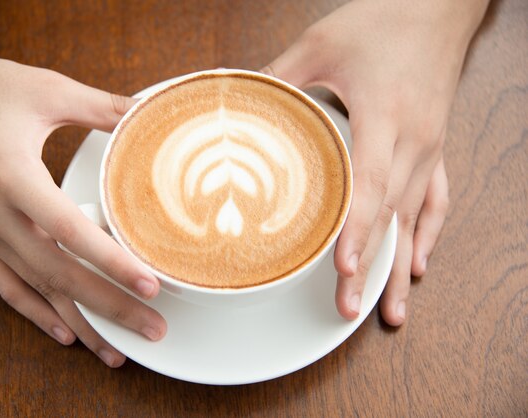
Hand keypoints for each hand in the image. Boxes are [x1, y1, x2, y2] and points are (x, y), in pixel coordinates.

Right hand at [0, 18, 165, 366]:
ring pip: (36, 290)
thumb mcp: (46, 89)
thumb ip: (100, 107)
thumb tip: (145, 115)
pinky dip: (36, 313)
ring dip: (79, 323)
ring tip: (115, 352)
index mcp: (12, 177)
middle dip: (109, 308)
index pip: (70, 233)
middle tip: (152, 330)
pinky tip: (65, 332)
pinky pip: (7, 286)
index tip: (150, 286)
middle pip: (59, 275)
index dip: (112, 263)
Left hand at [262, 0, 486, 324]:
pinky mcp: (436, 146)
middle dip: (371, 267)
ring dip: (400, 266)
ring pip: (415, 218)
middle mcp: (415, 140)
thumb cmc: (384, 22)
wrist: (438, 6)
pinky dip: (426, 236)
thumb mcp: (321, 44)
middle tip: (348, 309)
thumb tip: (235, 104)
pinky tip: (416, 264)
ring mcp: (430, 147)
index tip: (344, 269)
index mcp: (386, 117)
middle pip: (392, 215)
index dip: (357, 230)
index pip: (371, 185)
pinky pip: (436, 200)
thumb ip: (278, 78)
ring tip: (389, 312)